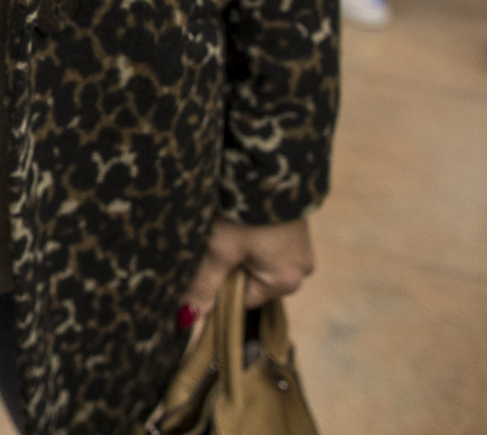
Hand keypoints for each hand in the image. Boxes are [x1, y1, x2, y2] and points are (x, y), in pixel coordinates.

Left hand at [180, 217, 314, 323]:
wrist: (272, 165)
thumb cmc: (245, 211)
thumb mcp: (219, 249)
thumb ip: (203, 286)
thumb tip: (186, 322)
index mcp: (285, 282)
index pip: (240, 300)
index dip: (215, 286)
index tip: (200, 265)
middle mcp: (299, 268)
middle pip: (249, 280)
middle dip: (227, 264)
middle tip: (213, 240)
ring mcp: (300, 247)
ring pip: (256, 259)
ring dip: (237, 247)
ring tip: (225, 225)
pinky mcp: (295, 228)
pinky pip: (267, 242)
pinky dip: (249, 234)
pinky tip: (237, 217)